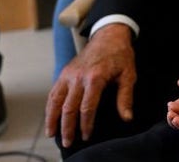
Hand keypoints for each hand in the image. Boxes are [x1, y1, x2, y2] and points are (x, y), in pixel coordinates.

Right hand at [44, 24, 136, 147]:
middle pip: (68, 107)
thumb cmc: (120, 56)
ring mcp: (68, 74)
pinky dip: (49, 106)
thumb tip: (127, 118)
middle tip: (68, 142)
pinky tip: (50, 117)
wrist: (108, 36)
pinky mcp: (64, 72)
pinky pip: (53, 92)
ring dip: (52, 119)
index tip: (86, 136)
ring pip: (55, 100)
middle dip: (67, 127)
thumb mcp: (129, 75)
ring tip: (52, 134)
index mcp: (95, 78)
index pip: (87, 107)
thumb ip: (126, 97)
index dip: (85, 124)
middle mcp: (78, 77)